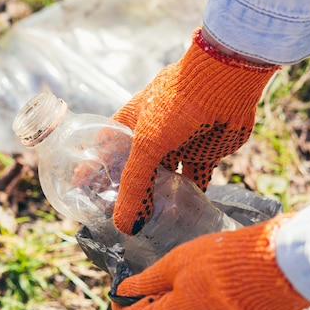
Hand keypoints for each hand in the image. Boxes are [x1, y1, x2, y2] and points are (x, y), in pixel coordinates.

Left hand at [111, 213, 309, 309]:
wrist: (274, 272)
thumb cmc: (222, 265)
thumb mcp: (176, 263)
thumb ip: (147, 280)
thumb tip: (124, 288)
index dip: (123, 307)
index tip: (123, 294)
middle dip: (159, 308)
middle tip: (166, 282)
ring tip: (200, 288)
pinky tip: (224, 300)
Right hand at [112, 27, 279, 234]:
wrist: (224, 83)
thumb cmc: (177, 104)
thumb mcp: (148, 145)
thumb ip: (135, 186)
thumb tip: (124, 226)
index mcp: (131, 124)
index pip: (106, 152)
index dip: (95, 173)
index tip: (85, 196)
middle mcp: (153, 134)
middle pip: (138, 171)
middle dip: (131, 195)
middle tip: (122, 221)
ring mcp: (179, 144)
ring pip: (167, 179)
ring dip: (161, 199)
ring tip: (152, 226)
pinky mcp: (204, 152)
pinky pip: (196, 180)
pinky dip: (192, 197)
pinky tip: (187, 217)